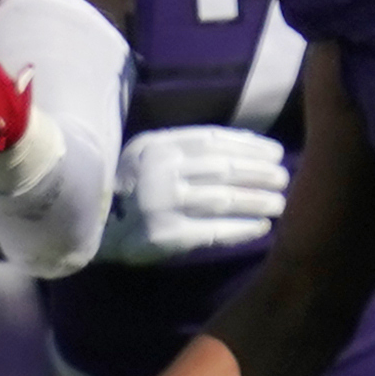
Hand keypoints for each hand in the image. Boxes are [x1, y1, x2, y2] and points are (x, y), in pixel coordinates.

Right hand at [99, 126, 291, 263]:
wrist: (90, 227)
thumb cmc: (128, 188)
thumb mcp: (147, 156)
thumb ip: (185, 149)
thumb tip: (244, 145)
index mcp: (157, 146)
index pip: (213, 141)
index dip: (249, 145)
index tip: (275, 152)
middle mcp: (161, 171)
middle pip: (224, 169)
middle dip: (260, 173)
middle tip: (284, 178)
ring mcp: (163, 203)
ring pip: (224, 198)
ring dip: (257, 201)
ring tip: (280, 202)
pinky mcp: (167, 234)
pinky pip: (215, 230)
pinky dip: (242, 228)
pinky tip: (262, 228)